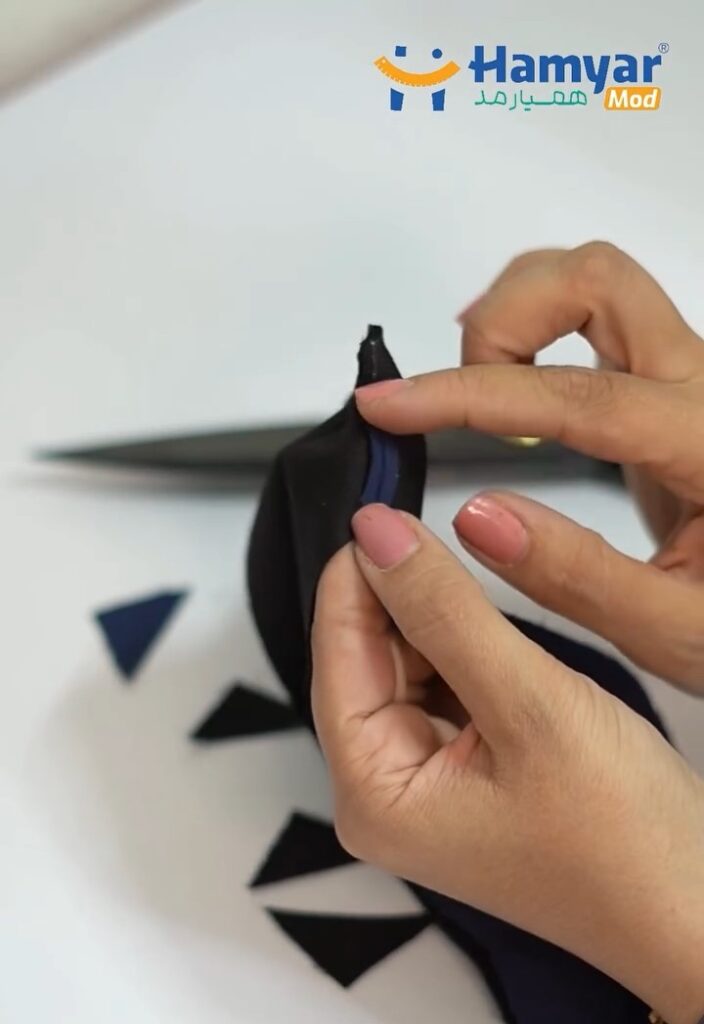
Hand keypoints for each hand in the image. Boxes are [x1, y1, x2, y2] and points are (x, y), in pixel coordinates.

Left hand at [311, 507, 703, 1023]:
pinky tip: (484, 618)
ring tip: (465, 568)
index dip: (357, 573)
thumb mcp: (529, 704)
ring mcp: (424, 782)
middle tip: (427, 521)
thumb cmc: (625, 840)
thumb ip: (447, 612)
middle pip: (366, 657)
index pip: (336, 654)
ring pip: (407, 664)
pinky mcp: (464, 770)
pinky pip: (443, 684)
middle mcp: (384, 792)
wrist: (694, 908)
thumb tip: (377, 535)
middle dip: (398, 591)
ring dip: (434, 614)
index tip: (381, 505)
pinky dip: (461, 644)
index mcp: (373, 794)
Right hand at [354, 242, 703, 692]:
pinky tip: (507, 385)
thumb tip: (478, 517)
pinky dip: (532, 328)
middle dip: (502, 320)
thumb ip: (579, 577)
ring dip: (516, 315)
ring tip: (478, 396)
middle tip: (454, 401)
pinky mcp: (665, 383)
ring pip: (593, 280)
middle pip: (596, 279)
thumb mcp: (675, 629)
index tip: (388, 405)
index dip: (468, 395)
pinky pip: (592, 316)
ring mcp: (687, 375)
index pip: (578, 396)